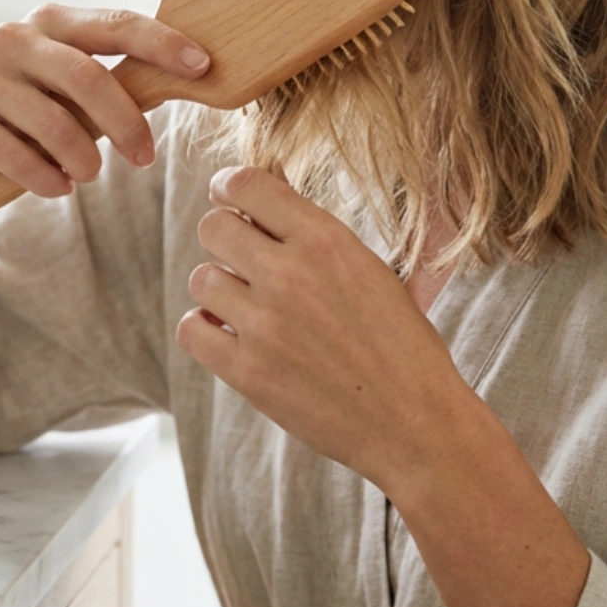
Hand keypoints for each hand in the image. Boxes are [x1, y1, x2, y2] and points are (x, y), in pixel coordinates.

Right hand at [0, 4, 210, 202]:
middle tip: (145, 158)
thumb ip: (110, 80)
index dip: (161, 43)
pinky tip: (57, 187)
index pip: (115, 23)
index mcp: (49, 21)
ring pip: (54, 124)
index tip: (203, 66)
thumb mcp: (63, 87)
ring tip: (90, 175)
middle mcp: (11, 39)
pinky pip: (17, 157)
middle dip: (126, 123)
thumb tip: (185, 83)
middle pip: (87, 78)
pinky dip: (47, 179)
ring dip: (84, 160)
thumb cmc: (24, 111)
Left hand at [178, 165, 472, 484]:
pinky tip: (228, 335)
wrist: (415, 422)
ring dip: (218, 290)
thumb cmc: (402, 346)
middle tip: (242, 260)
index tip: (228, 199)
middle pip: (212, 228)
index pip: (246, 185)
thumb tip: (262, 205)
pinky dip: (204, 330)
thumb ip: (317, 238)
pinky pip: (191, 329)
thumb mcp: (372, 271)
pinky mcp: (248, 371)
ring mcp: (265, 324)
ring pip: (200, 279)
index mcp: (327, 241)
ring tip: (247, 307)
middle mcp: (290, 274)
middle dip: (224, 239)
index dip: (229, 188)